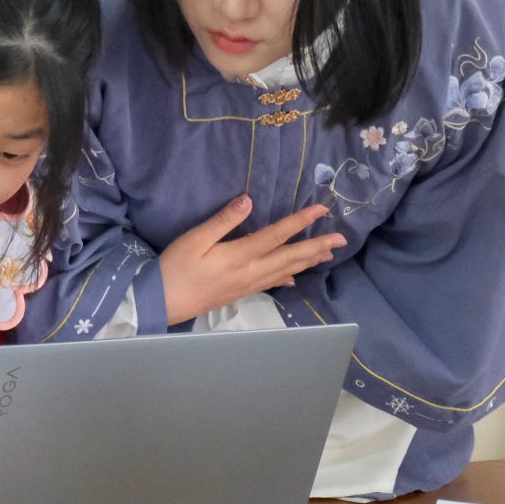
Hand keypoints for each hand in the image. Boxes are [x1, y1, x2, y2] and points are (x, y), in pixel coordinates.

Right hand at [158, 195, 343, 324]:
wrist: (162, 303)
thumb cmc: (175, 267)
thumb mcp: (194, 239)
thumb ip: (223, 220)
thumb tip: (248, 201)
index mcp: (240, 256)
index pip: (278, 235)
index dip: (301, 221)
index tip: (322, 209)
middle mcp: (251, 272)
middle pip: (290, 256)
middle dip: (317, 246)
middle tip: (341, 238)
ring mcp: (248, 284)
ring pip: (286, 270)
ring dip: (308, 260)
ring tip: (328, 252)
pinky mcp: (242, 292)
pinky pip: (272, 282)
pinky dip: (288, 276)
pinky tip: (295, 276)